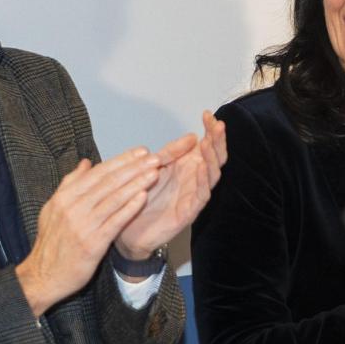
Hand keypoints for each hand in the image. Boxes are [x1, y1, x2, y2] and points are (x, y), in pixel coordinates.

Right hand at [16, 148, 160, 315]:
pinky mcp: (92, 243)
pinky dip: (129, 208)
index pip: (97, 173)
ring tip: (154, 173)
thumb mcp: (53, 209)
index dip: (121, 160)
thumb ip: (70, 184)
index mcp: (64, 197)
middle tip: (154, 157)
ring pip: (114, 198)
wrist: (43, 276)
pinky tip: (143, 197)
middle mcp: (73, 208)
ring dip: (136, 184)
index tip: (139, 152)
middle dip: (133, 167)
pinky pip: (114, 222)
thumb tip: (85, 163)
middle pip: (108, 182)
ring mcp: (83, 225)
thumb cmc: (51, 245)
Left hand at [113, 110, 228, 263]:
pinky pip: (201, 196)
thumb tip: (192, 135)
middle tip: (218, 126)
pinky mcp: (188, 212)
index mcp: (187, 167)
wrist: (127, 228)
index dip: (210, 130)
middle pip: (214, 158)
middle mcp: (194, 180)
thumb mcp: (155, 167)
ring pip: (212, 176)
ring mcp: (193, 196)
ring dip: (212, 159)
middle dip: (217, 141)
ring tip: (210, 144)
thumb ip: (172, 152)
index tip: (208, 115)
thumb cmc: (142, 198)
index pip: (206, 145)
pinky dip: (204, 182)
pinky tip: (203, 170)